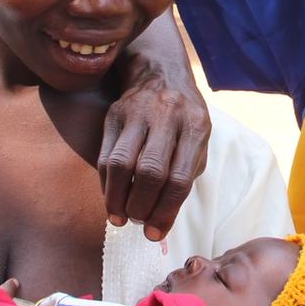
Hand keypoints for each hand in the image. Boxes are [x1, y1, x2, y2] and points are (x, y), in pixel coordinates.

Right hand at [99, 11, 210, 240]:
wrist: (162, 72)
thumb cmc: (185, 117)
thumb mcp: (199, 139)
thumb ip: (186, 173)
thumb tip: (163, 218)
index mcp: (195, 126)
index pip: (180, 178)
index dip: (166, 211)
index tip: (156, 234)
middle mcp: (167, 116)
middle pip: (150, 172)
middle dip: (142, 207)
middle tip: (140, 223)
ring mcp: (138, 113)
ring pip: (121, 164)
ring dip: (118, 199)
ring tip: (120, 217)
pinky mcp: (114, 114)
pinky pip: (105, 155)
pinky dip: (106, 184)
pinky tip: (112, 198)